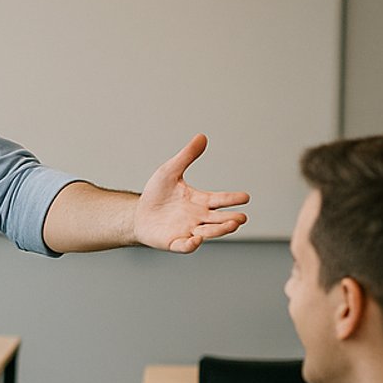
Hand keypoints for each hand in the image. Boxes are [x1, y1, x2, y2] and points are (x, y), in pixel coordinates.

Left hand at [134, 134, 249, 253]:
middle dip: (231, 219)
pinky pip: (185, 245)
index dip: (232, 199)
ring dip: (219, 230)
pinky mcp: (174, 242)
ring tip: (231, 225)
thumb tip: (201, 136)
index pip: (220, 200)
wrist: (137, 214)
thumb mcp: (170, 171)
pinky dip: (191, 244)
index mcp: (200, 201)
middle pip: (219, 219)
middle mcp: (198, 217)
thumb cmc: (156, 194)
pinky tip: (197, 238)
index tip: (245, 197)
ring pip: (208, 232)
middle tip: (242, 217)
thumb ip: (186, 156)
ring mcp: (188, 230)